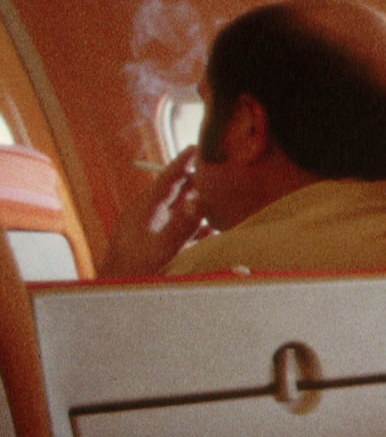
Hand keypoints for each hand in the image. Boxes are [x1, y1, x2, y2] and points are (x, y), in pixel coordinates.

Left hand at [96, 149, 207, 278]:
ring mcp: (150, 229)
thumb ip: (184, 224)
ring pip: (178, 210)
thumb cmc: (135, 270)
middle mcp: (148, 215)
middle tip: (214, 172)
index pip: (166, 180)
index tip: (195, 148)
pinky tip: (208, 233)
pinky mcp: (154, 243)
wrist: (115, 289)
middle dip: (193, 181)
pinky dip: (194, 227)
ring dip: (196, 206)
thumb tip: (201, 201)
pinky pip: (178, 228)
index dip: (181, 163)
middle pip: (174, 192)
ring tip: (218, 201)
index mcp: (145, 210)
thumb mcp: (163, 247)